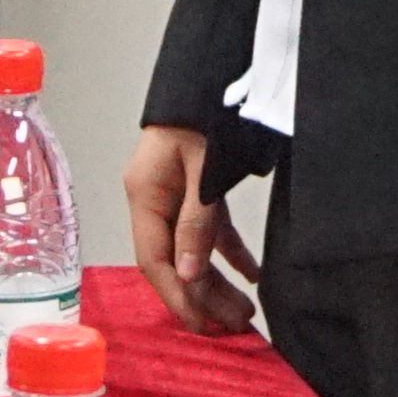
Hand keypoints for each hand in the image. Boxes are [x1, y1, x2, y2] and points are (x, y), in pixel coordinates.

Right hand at [119, 124, 260, 332]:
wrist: (214, 69)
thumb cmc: (204, 109)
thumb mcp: (204, 169)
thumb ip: (196, 222)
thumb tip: (188, 276)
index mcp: (145, 194)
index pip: (155, 261)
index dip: (178, 298)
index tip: (202, 326)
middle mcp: (153, 198)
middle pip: (175, 261)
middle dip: (202, 297)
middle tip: (233, 327)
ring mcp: (173, 193)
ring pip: (192, 249)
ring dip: (216, 281)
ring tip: (244, 311)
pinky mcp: (195, 186)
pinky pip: (209, 228)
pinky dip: (229, 252)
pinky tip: (252, 273)